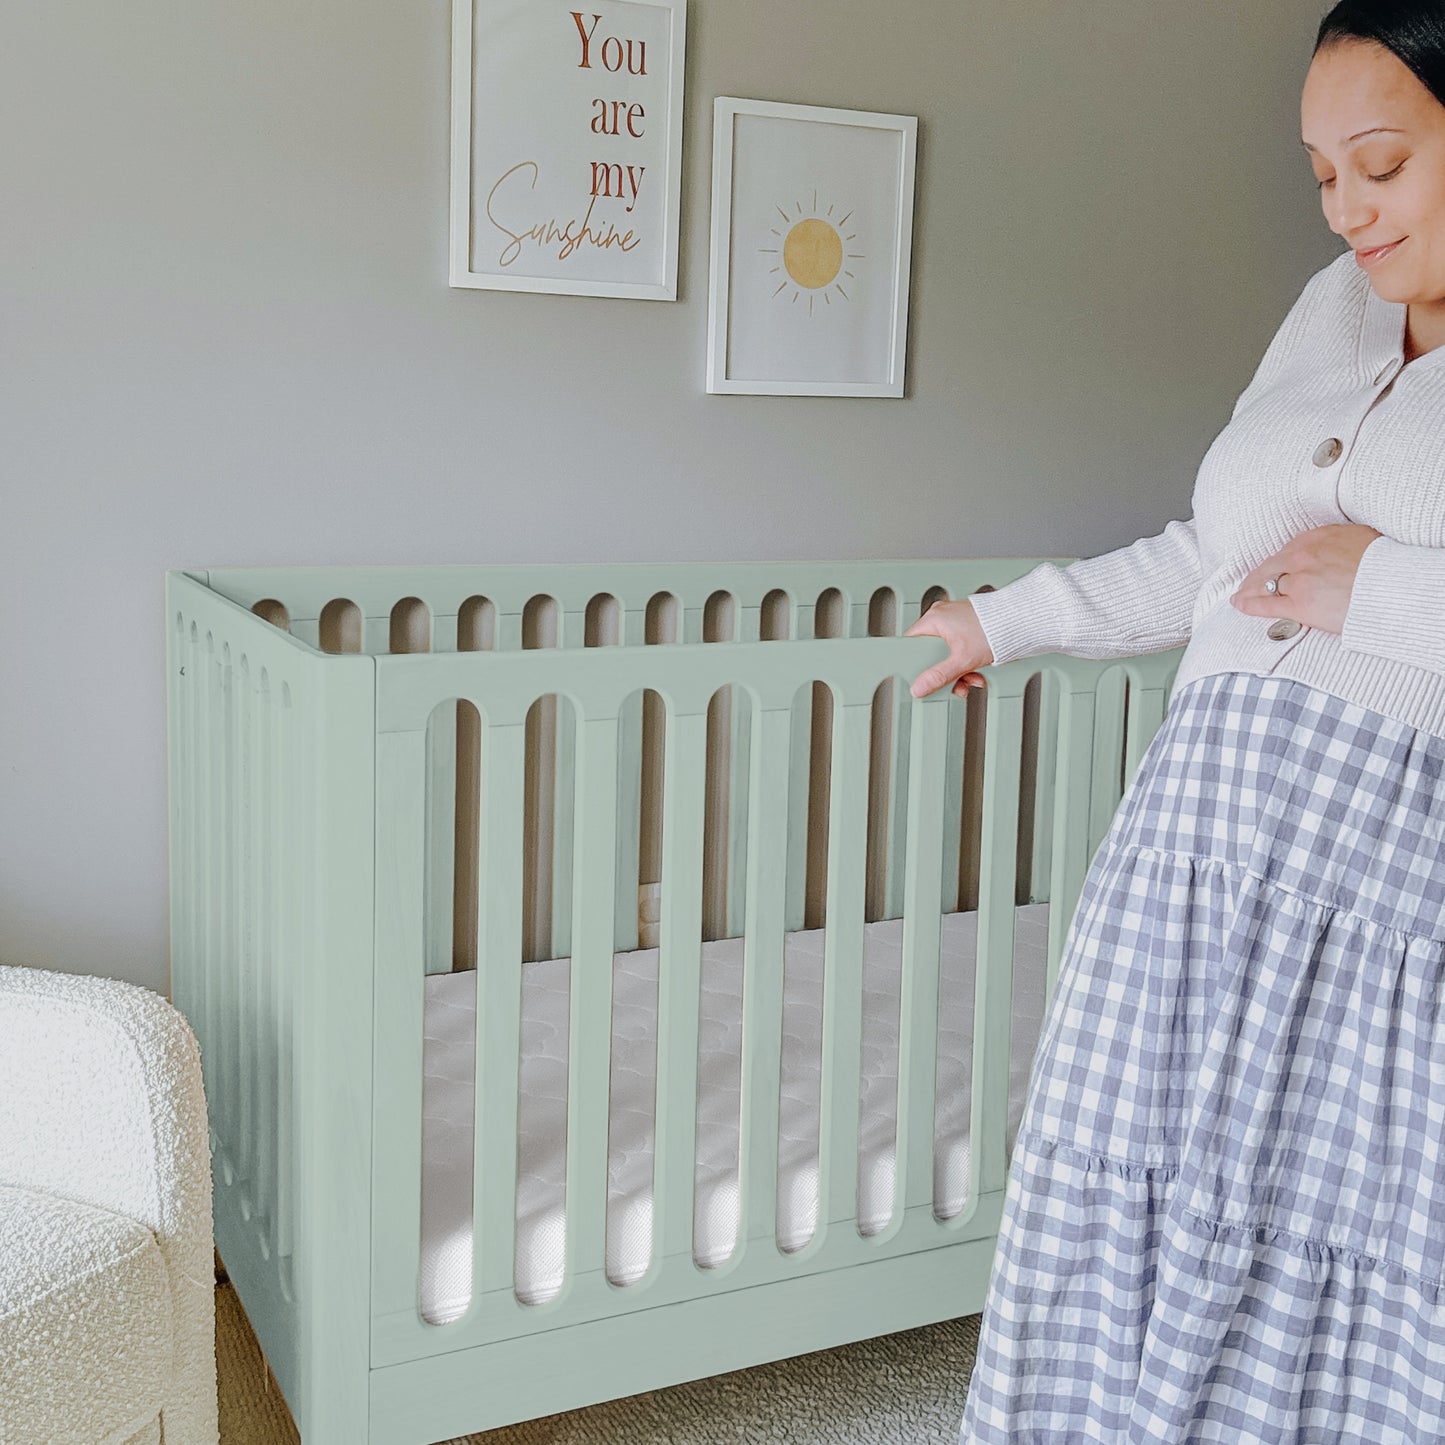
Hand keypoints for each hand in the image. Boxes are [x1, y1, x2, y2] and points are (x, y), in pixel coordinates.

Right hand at [904, 598, 995, 697]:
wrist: (1021, 621)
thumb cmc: (994, 629)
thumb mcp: (962, 659)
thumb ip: (938, 676)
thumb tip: (919, 688)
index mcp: (934, 618)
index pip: (911, 643)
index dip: (915, 663)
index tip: (921, 677)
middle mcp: (942, 616)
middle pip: (930, 651)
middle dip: (944, 671)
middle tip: (953, 682)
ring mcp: (954, 620)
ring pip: (945, 652)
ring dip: (957, 670)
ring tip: (970, 678)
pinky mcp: (966, 625)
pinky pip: (957, 647)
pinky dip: (964, 661)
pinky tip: (974, 670)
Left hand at [1230, 523, 1381, 634]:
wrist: (1392, 585)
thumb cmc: (1385, 564)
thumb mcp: (1363, 540)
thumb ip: (1342, 545)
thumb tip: (1341, 551)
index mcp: (1320, 536)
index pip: (1290, 548)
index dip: (1280, 560)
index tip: (1276, 564)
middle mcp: (1303, 555)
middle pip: (1272, 564)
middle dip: (1258, 574)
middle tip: (1249, 581)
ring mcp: (1298, 580)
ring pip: (1264, 583)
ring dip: (1250, 589)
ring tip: (1241, 595)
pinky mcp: (1299, 604)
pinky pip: (1266, 604)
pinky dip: (1249, 604)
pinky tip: (1239, 604)